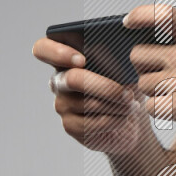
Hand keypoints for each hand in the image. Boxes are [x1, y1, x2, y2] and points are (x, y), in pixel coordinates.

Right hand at [32, 35, 147, 155]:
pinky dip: (115, 119)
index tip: (82, 60)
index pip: (43, 49)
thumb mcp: (126, 69)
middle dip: (105, 86)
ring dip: (117, 105)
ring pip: (88, 103)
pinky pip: (92, 123)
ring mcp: (62, 104)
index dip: (57, 52)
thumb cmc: (127, 85)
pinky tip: (126, 116)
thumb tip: (120, 61)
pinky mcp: (70, 126)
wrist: (132, 117)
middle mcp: (59, 81)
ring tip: (132, 104)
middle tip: (128, 93)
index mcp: (68, 59)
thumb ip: (117, 60)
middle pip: (73, 79)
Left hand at [123, 4, 175, 155]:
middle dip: (145, 70)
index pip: (163, 14)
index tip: (127, 23)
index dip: (139, 15)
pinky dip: (160, 113)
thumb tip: (162, 33)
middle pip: (138, 55)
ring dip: (154, 95)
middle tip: (163, 82)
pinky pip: (150, 107)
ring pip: (142, 84)